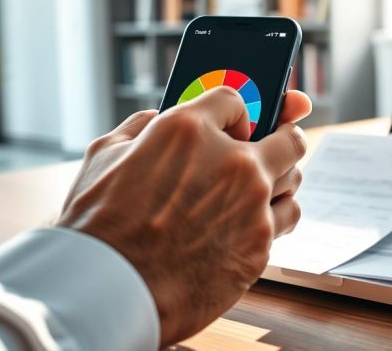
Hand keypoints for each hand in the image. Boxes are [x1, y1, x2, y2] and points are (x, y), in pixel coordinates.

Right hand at [57, 89, 311, 344]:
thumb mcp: (104, 156)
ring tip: (265, 187)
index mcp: (189, 130)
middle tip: (276, 146)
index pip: (234, 99)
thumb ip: (139, 129)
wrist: (107, 292)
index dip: (234, 112)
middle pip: (288, 137)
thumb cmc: (98, 225)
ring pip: (294, 179)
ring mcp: (252, 204)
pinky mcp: (259, 244)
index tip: (236, 125)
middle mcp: (232, 162)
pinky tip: (254, 222)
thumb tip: (153, 120)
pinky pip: (285, 219)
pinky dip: (272, 219)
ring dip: (281, 180)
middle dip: (282, 138)